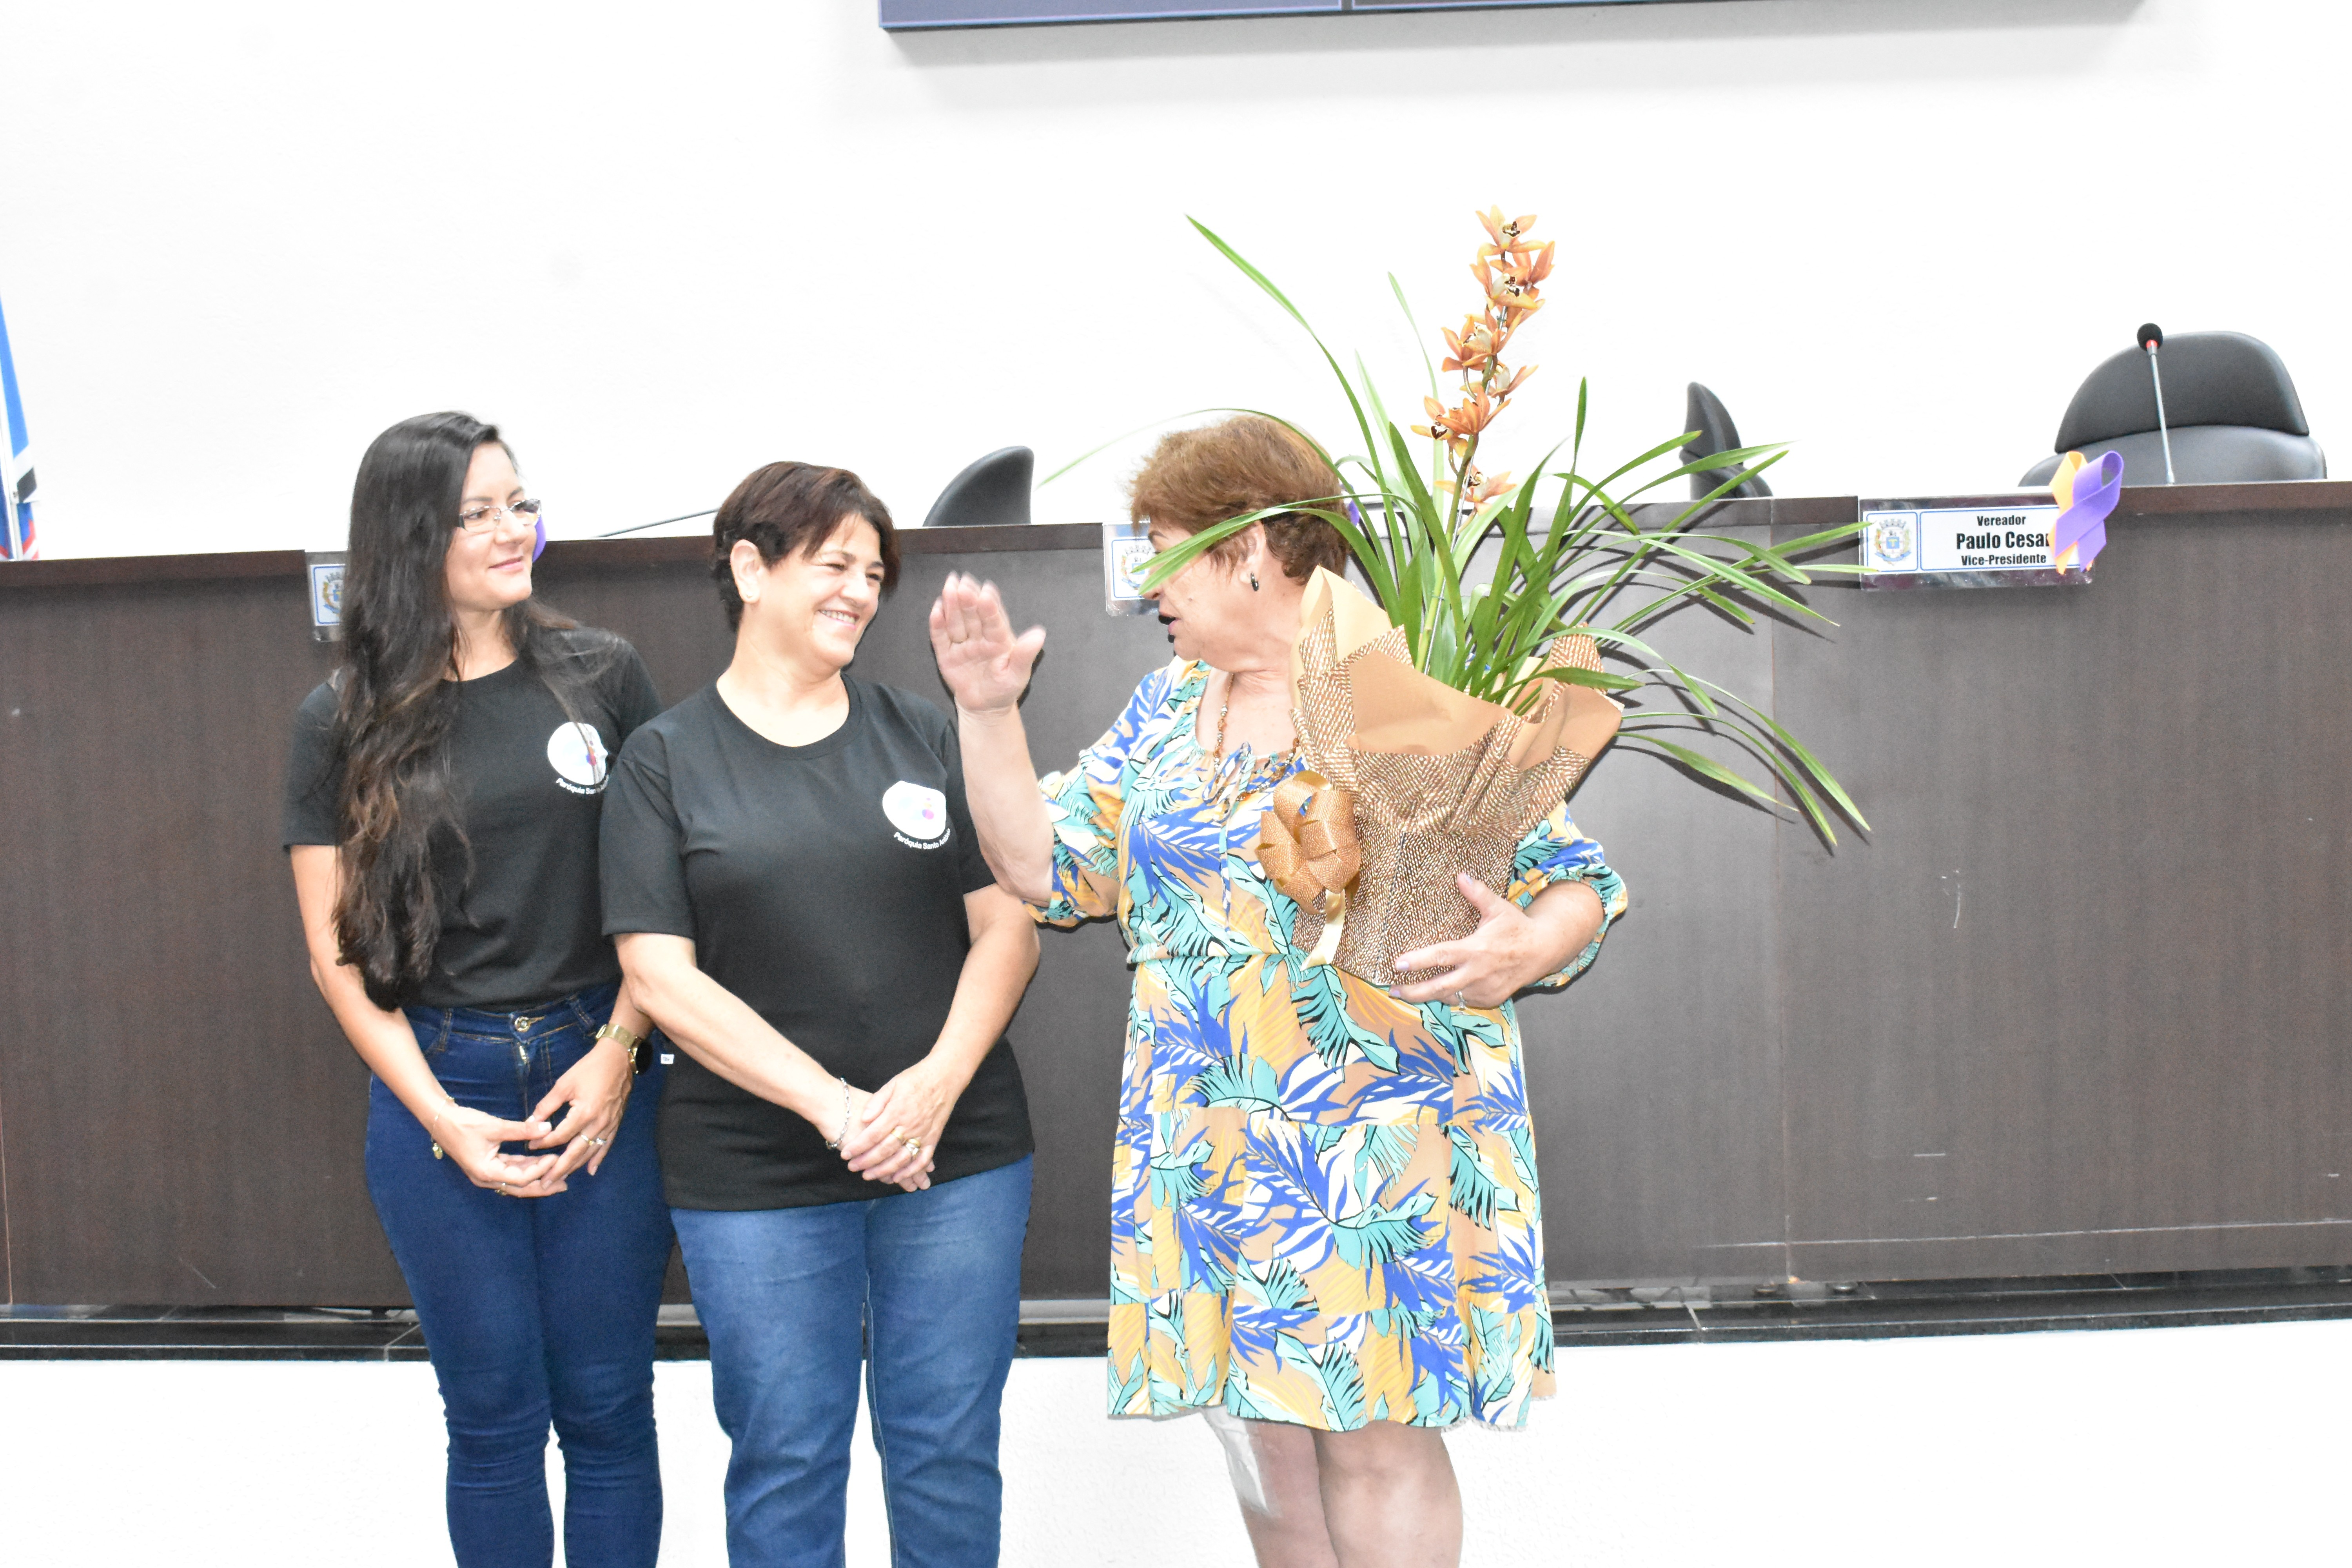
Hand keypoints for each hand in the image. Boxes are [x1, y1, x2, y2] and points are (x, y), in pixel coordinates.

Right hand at [425, 1101, 564, 1196]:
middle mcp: (486, 1178)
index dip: (539, 1170)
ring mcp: (487, 1173)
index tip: (555, 1159)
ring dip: (536, 1176)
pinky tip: (541, 1162)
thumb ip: (521, 1130)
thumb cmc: (464, 1123)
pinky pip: (511, 1170)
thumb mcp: (494, 1126)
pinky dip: (526, 1167)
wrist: (440, 1120)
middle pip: (519, 1187)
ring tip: (557, 1174)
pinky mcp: (488, 1165)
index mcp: (486, 1172)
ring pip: (516, 1180)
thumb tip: (547, 1127)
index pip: (520, 1178)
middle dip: (542, 1186)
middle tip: (564, 1184)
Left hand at [526, 1034, 634, 1182]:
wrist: (618, 1059)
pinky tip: (590, 1170)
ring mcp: (608, 1125)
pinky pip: (606, 1145)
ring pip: (590, 1152)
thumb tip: (531, 1122)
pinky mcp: (615, 1123)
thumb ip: (547, 1105)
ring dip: (575, 1167)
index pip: (560, 1136)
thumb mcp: (564, 1084)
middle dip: (559, 1169)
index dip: (543, 1142)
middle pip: (575, 1152)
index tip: (530, 1146)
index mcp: (583, 1113)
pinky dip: (598, 1159)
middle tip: (544, 1183)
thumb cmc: (589, 1068)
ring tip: (561, 1180)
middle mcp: (597, 1123)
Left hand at [842, 1057, 967, 1189]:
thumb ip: (877, 1102)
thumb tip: (864, 1118)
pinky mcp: (933, 1138)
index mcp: (896, 1111)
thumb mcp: (892, 1084)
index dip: (858, 1147)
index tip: (846, 1155)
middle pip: (884, 1150)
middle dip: (866, 1161)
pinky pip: (922, 1159)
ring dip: (884, 1170)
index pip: (873, 1134)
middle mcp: (909, 1125)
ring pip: (901, 1159)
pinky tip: (897, 1178)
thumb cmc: (916, 1078)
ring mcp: (922, 1133)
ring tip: (869, 1175)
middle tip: (852, 1167)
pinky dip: (910, 1171)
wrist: (944, 1077)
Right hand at [930, 573, 1044, 718]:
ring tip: (949, 587)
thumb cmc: (1005, 688)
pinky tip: (936, 609)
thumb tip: (1040, 634)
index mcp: (999, 638)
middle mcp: (980, 637)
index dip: (990, 605)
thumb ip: (1025, 654)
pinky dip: (937, 624)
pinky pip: (940, 638)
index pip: (994, 619)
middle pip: (972, 615)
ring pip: (956, 621)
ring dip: (951, 604)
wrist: (985, 708)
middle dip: (968, 598)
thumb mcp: (1018, 674)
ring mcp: (962, 644)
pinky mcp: (946, 654)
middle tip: (963, 582)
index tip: (987, 591)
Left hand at [1389, 874, 1557, 1008]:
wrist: (1543, 951)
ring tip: (1409, 992)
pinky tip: (1440, 990)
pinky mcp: (1490, 1000)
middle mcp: (1478, 973)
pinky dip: (1452, 996)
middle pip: (1440, 987)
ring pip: (1450, 996)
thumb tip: (1460, 875)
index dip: (1418, 961)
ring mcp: (1484, 990)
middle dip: (1414, 992)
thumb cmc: (1517, 928)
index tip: (1397, 964)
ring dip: (1430, 995)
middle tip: (1393, 990)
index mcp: (1476, 949)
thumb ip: (1478, 893)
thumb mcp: (1498, 908)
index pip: (1442, 956)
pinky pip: (1465, 1000)